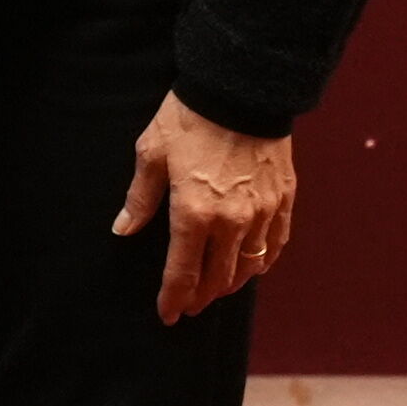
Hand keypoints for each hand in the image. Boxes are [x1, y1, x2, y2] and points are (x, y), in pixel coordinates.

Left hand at [113, 90, 295, 322]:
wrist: (240, 90)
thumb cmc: (189, 119)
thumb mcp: (152, 153)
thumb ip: (140, 198)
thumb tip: (123, 229)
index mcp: (194, 213)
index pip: (182, 272)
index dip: (173, 298)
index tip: (167, 314)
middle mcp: (231, 222)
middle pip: (218, 278)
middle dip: (201, 297)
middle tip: (189, 305)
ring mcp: (262, 213)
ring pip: (248, 268)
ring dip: (230, 284)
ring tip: (216, 289)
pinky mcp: (283, 201)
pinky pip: (274, 245)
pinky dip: (262, 263)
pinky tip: (252, 266)